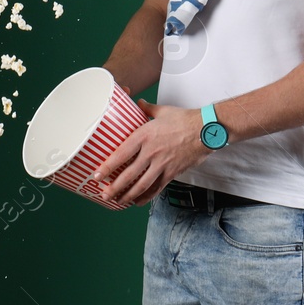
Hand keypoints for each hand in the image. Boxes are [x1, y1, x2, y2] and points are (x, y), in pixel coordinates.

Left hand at [93, 101, 208, 206]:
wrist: (206, 130)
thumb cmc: (184, 119)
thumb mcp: (162, 111)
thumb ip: (147, 109)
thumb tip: (139, 103)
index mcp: (144, 136)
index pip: (121, 154)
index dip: (108, 167)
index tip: (97, 175)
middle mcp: (151, 152)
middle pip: (128, 175)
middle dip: (114, 187)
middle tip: (103, 194)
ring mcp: (162, 164)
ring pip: (141, 185)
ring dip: (128, 195)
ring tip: (118, 201)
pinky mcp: (172, 173)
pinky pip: (157, 188)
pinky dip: (146, 196)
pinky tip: (138, 201)